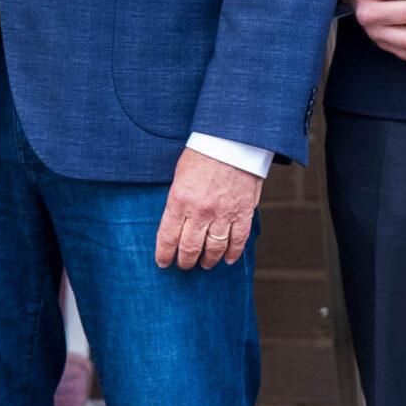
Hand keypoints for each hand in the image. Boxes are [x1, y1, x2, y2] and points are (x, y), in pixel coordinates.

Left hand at [153, 148, 265, 269]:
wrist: (231, 140)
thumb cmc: (202, 153)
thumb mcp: (179, 175)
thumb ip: (177, 200)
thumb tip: (176, 221)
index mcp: (180, 200)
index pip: (168, 238)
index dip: (164, 254)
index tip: (163, 263)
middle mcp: (200, 211)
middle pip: (190, 248)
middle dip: (185, 261)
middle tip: (184, 265)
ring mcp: (223, 213)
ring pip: (214, 249)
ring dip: (208, 260)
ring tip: (204, 265)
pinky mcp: (242, 212)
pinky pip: (238, 240)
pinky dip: (233, 253)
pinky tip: (228, 260)